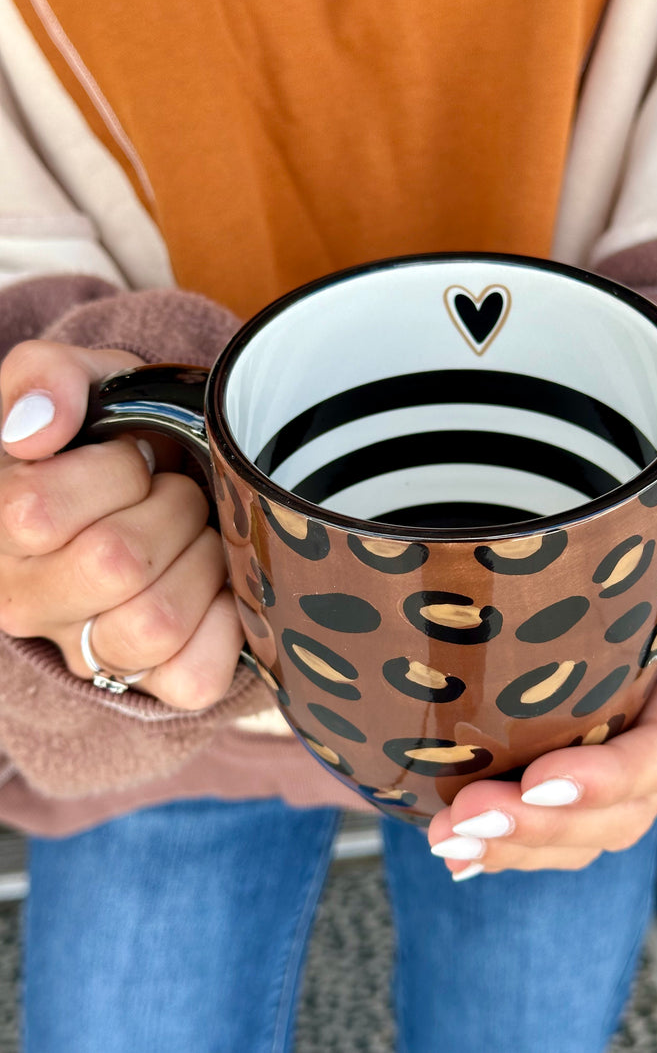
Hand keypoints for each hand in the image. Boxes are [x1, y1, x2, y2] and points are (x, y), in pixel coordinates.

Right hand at [0, 339, 242, 707]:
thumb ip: (46, 377)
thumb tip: (36, 430)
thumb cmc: (116, 440)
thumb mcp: (86, 383)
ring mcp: (85, 653)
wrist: (160, 489)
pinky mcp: (152, 685)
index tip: (133, 456)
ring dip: (201, 561)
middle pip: (112, 564)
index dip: (112, 471)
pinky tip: (217, 586)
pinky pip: (195, 675)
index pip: (37, 512)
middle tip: (176, 492)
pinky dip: (226, 625)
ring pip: (155, 622)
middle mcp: (24, 601)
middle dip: (171, 507)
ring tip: (196, 537)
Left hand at [428, 519, 656, 878]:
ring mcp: (611, 779)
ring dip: (511, 848)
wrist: (627, 598)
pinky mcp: (569, 787)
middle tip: (472, 817)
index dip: (608, 776)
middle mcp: (652, 751)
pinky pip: (547, 836)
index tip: (541, 780)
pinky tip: (454, 853)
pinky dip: (501, 850)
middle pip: (615, 814)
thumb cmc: (655, 571)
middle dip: (542, 826)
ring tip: (448, 840)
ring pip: (576, 837)